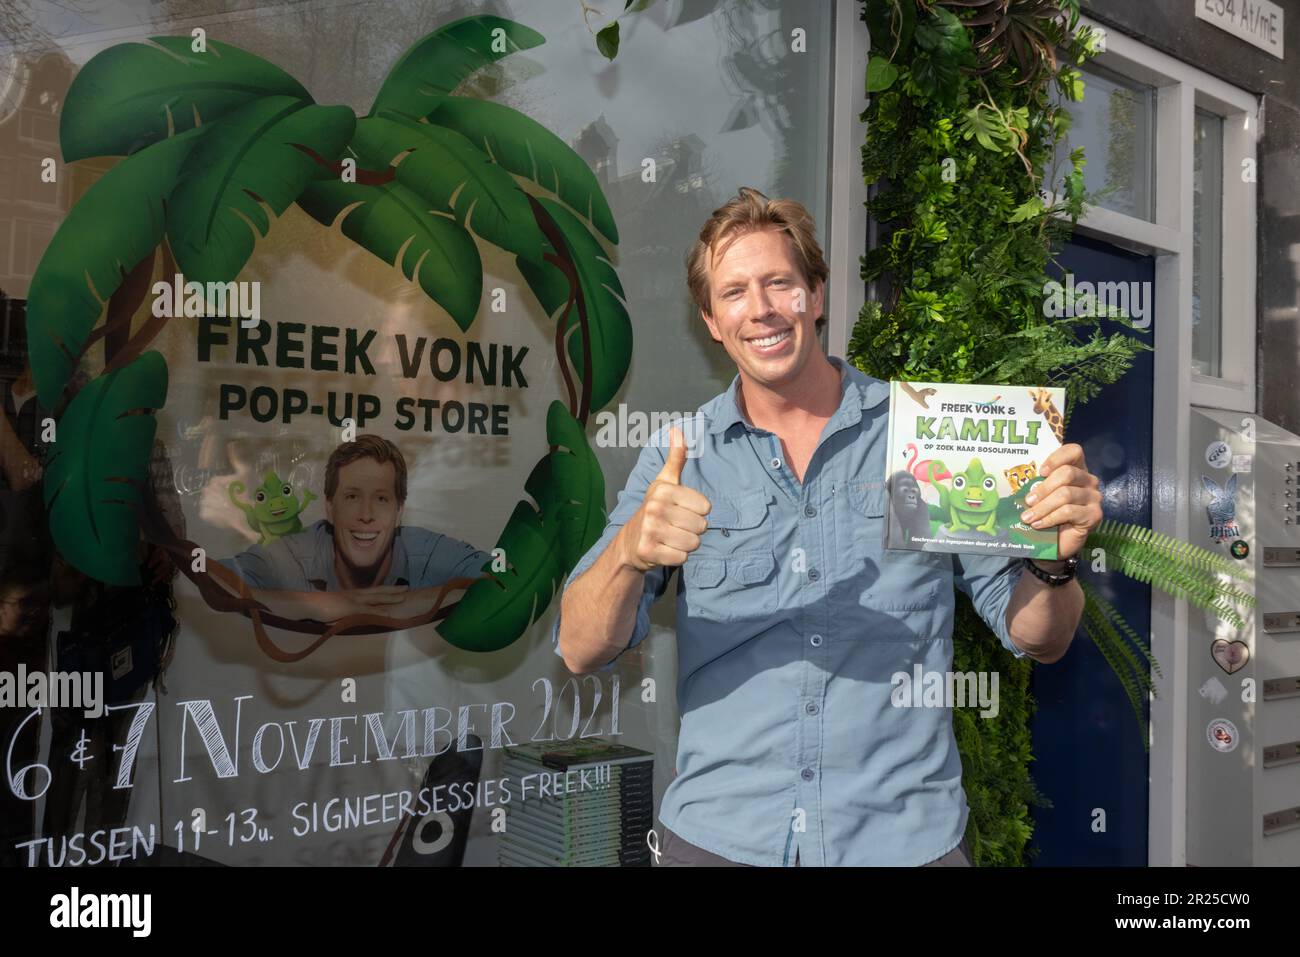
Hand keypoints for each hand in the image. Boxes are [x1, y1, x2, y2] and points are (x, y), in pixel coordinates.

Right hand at [312, 586, 408, 621]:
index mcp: (352, 594)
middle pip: (378, 591)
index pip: (372, 590)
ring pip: (376, 598)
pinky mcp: (350, 608)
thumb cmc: (319, 607)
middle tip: (407, 588)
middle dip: (393, 589)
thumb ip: (345, 609)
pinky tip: (390, 614)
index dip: (385, 589)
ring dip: (391, 598)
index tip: (396, 588)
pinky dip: (380, 612)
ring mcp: (353, 600)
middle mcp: (355, 594)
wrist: (308, 604)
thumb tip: (350, 615)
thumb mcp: (335, 607)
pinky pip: (368, 610)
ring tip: (404, 597)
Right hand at [621, 427, 711, 572]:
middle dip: (693, 530)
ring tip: (671, 538)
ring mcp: (650, 530)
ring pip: (694, 543)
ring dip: (686, 544)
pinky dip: (677, 556)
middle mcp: (655, 508)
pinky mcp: (649, 551)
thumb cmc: (654, 509)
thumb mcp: (665, 482)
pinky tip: (665, 550)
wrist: (630, 542)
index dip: (697, 512)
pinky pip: (682, 557)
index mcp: (663, 490)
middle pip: (702, 526)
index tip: (681, 511)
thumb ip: (676, 458)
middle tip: (675, 527)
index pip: (706, 507)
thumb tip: (677, 429)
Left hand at [1018, 443, 1102, 559]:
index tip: (1041, 471)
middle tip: (1027, 501)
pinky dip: (1050, 518)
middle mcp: (1089, 480)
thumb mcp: (1040, 496)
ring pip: (1065, 495)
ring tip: (1027, 518)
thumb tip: (1017, 480)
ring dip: (1042, 507)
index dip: (1056, 458)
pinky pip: (1069, 512)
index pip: (1074, 451)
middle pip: (1067, 473)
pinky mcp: (1094, 515)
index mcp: (1077, 469)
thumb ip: (1036, 485)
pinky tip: (1038, 525)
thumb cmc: (1047, 514)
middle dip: (1043, 488)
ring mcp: (1094, 498)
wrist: (1056, 543)